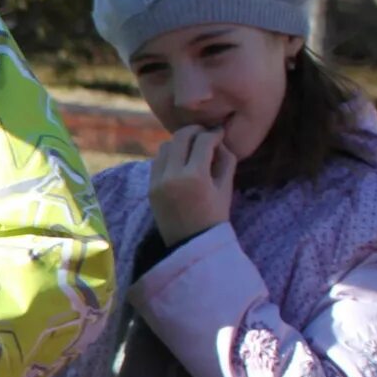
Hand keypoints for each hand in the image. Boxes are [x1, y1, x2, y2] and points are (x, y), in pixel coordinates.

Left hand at [147, 124, 237, 246]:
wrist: (192, 244)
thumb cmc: (215, 217)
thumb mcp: (226, 187)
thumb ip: (225, 159)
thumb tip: (218, 139)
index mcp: (194, 176)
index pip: (203, 141)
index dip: (214, 133)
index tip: (220, 133)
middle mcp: (171, 176)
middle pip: (180, 137)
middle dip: (194, 132)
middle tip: (205, 135)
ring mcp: (157, 182)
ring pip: (165, 147)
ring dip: (179, 143)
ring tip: (192, 149)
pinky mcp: (149, 188)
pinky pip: (157, 161)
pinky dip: (168, 156)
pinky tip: (180, 161)